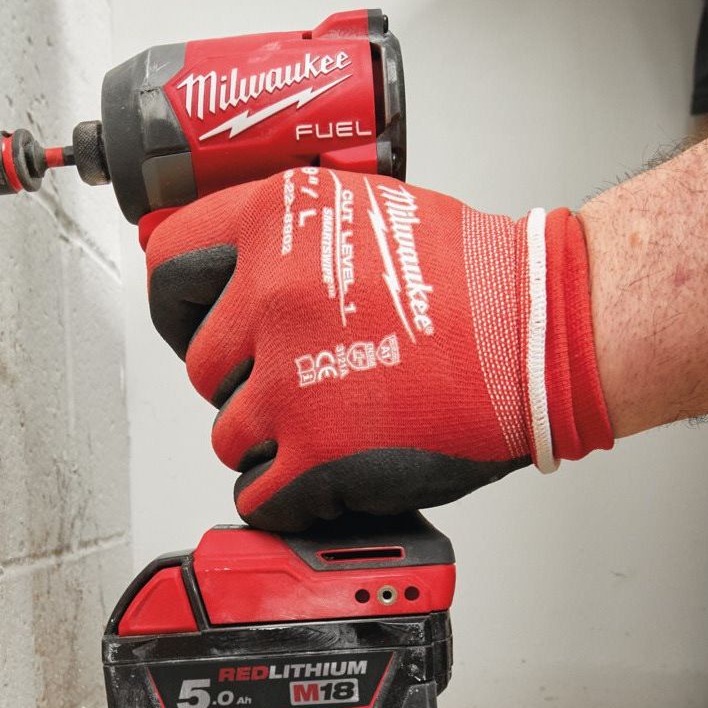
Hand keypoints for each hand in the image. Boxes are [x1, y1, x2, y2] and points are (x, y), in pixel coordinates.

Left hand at [140, 170, 612, 530]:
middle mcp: (269, 297)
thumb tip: (227, 265)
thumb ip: (285, 236)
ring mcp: (286, 381)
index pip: (169, 265)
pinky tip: (332, 471)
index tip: (199, 321)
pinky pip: (259, 495)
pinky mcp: (314, 454)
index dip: (183, 305)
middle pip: (200, 366)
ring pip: (229, 435)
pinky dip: (289, 496)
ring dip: (272, 439)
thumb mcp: (360, 211)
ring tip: (338, 420)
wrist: (538, 334)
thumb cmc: (474, 279)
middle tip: (299, 378)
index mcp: (275, 225)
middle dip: (242, 381)